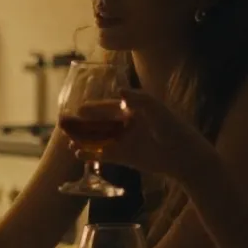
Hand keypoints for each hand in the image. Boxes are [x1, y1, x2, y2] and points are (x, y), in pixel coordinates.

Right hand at [68, 89, 206, 177]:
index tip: (78, 109)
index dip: (93, 109)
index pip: (108, 107)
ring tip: (67, 139)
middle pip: (98, 122)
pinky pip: (103, 155)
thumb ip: (139, 100)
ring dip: (82, 139)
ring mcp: (124, 141)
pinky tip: (78, 153)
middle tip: (62, 122)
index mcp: (132, 110)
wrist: (185, 157)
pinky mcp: (124, 157)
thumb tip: (119, 90)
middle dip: (81, 123)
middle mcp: (125, 124)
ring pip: (98, 139)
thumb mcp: (158, 111)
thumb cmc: (174, 129)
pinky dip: (91, 154)